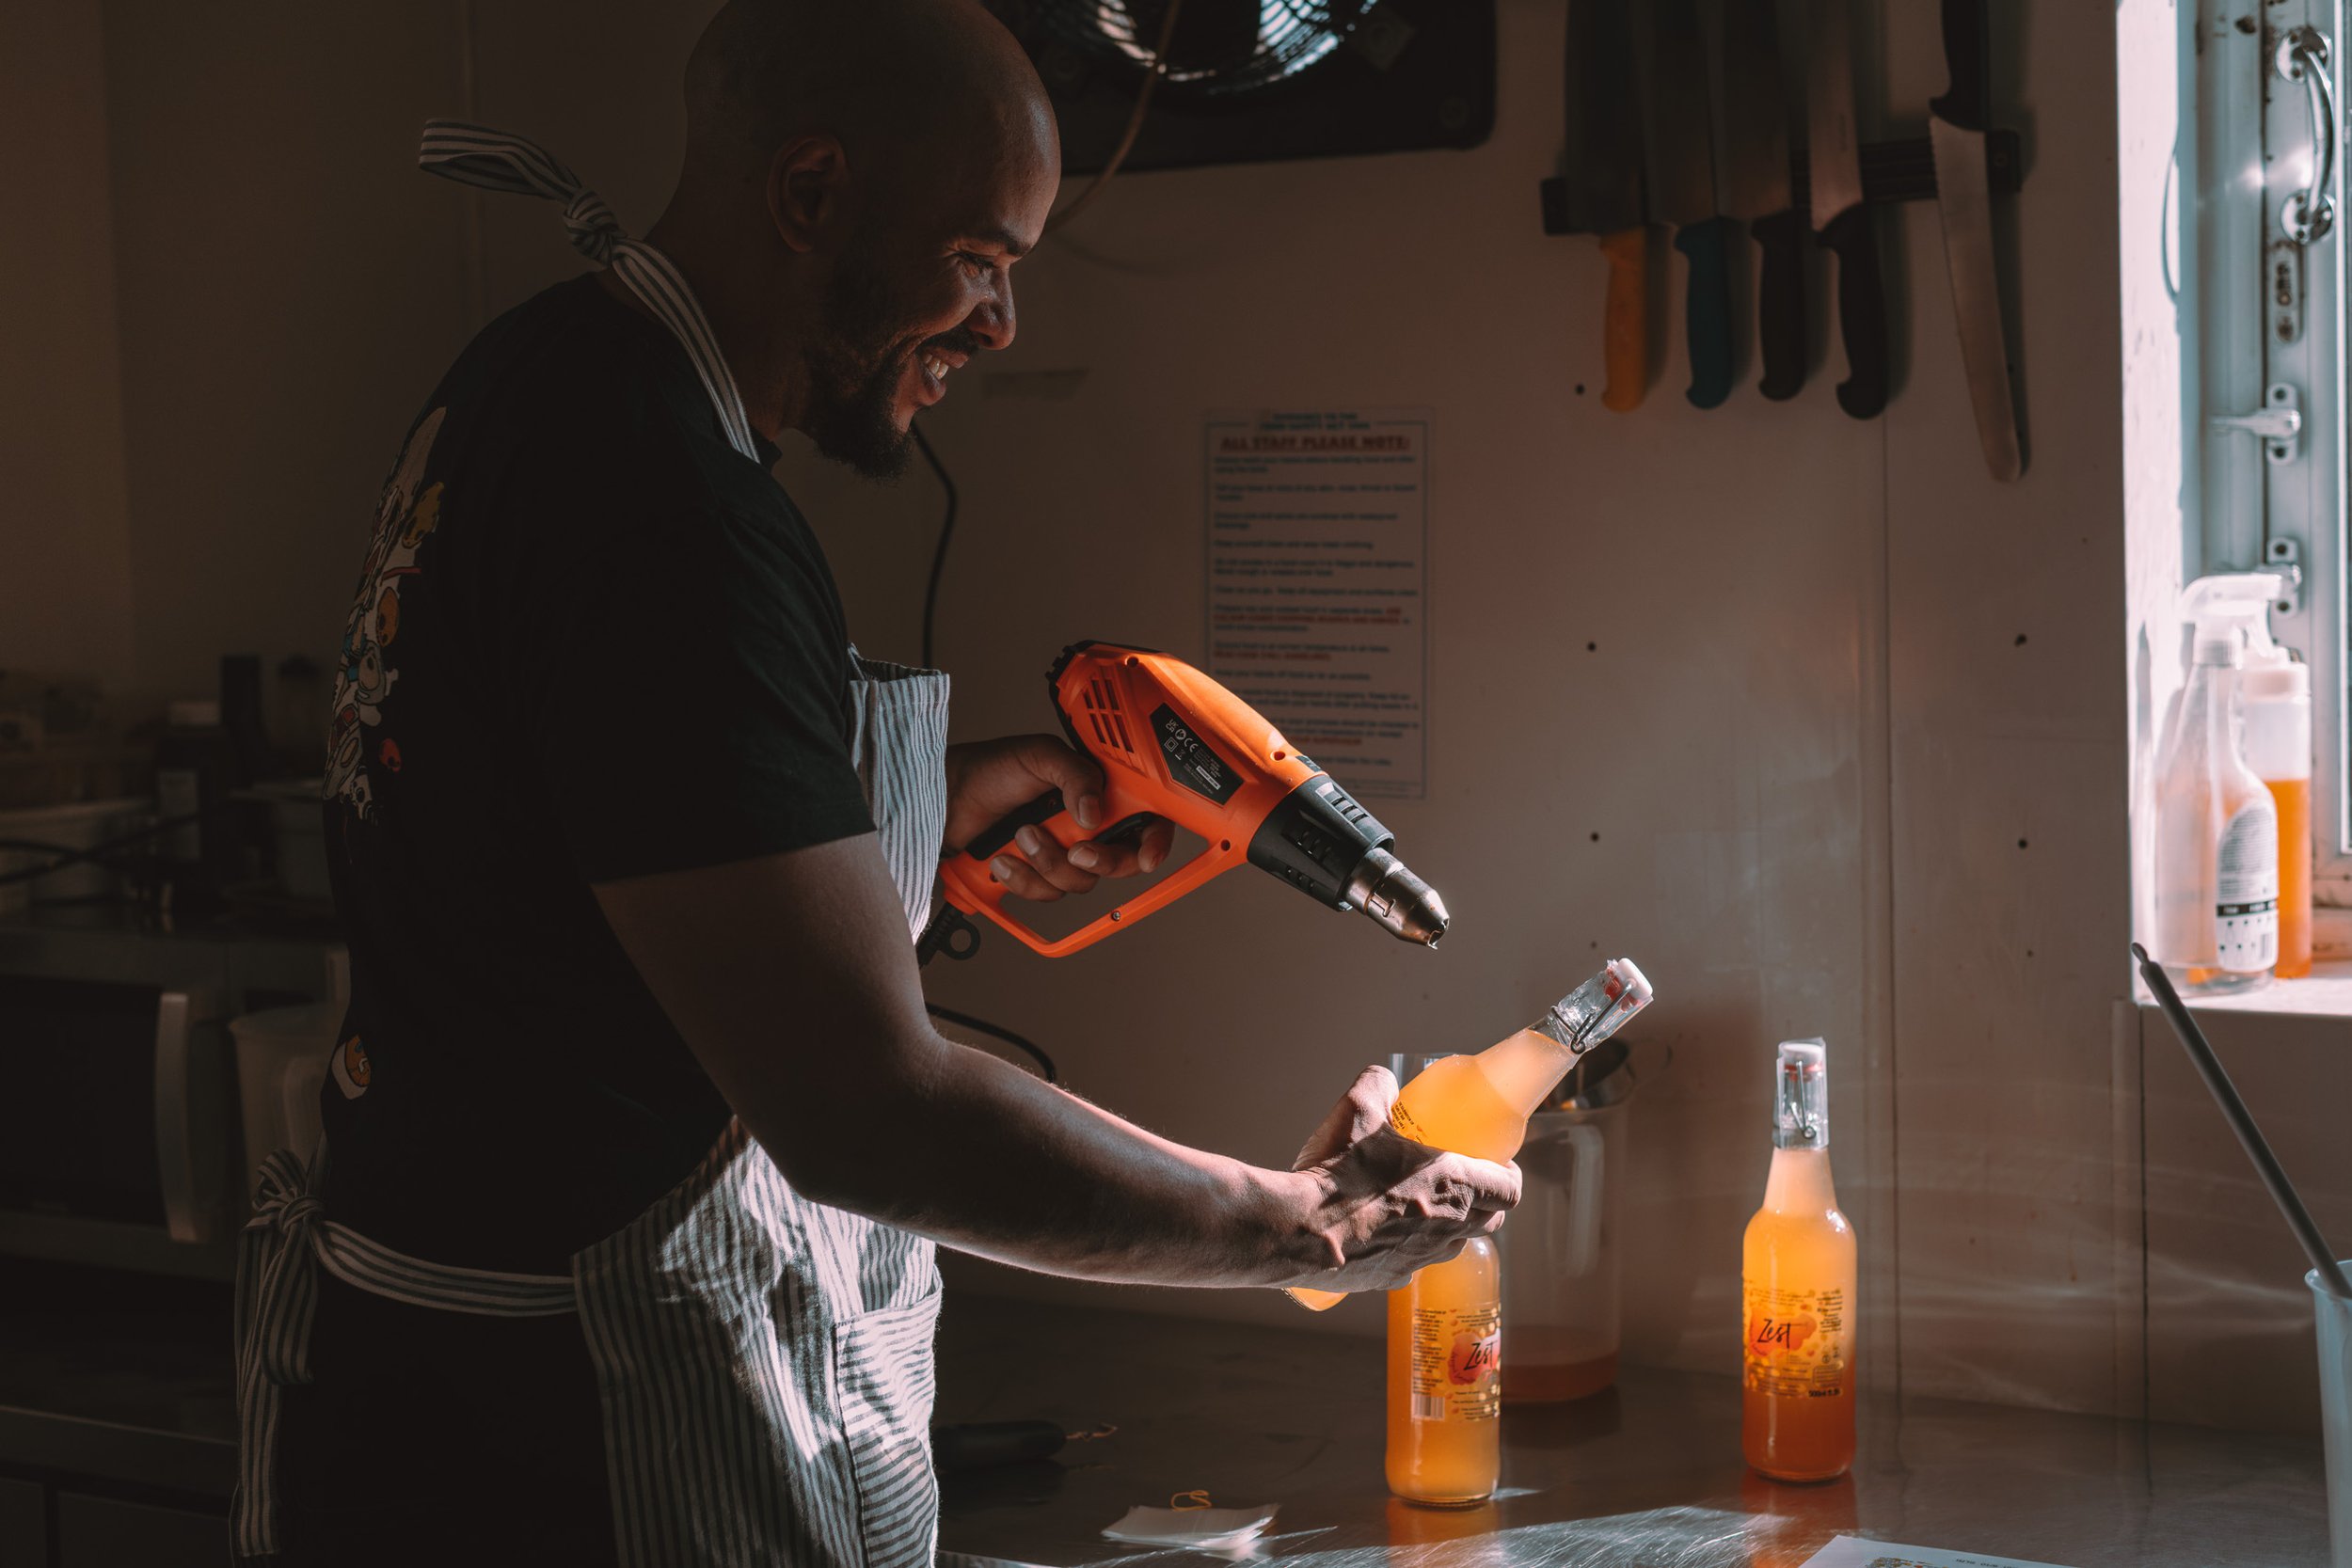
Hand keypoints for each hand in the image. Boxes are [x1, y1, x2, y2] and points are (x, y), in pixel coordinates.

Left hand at [941, 735, 1176, 902]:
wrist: (947, 798)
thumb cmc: (991, 769)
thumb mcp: (1040, 756)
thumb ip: (1075, 775)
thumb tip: (1094, 814)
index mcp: (1098, 792)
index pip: (1145, 821)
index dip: (1154, 842)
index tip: (1146, 856)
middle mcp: (1087, 827)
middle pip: (1120, 861)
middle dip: (1099, 861)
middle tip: (1075, 848)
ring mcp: (1062, 853)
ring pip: (1080, 881)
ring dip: (1047, 862)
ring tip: (1020, 835)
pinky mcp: (1036, 875)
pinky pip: (1047, 894)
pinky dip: (1023, 879)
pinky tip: (1004, 858)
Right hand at [1274, 1066, 1519, 1291]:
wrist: (1297, 1231)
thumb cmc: (1337, 1175)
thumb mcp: (1358, 1111)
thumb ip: (1378, 1086)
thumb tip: (1383, 1080)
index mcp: (1453, 1186)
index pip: (1509, 1190)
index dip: (1510, 1177)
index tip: (1502, 1166)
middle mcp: (1447, 1228)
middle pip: (1490, 1221)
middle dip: (1486, 1203)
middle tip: (1466, 1183)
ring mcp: (1421, 1258)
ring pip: (1454, 1244)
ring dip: (1449, 1226)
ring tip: (1423, 1205)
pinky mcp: (1392, 1279)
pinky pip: (1415, 1262)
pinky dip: (1409, 1246)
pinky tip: (1383, 1230)